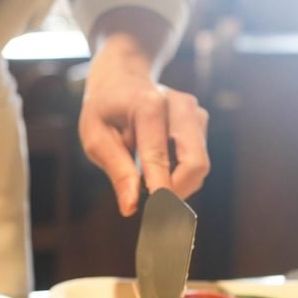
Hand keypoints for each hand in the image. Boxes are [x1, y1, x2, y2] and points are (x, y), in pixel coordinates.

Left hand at [79, 35, 209, 216]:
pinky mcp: (201, 121)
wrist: (122, 77)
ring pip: (199, 166)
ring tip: (148, 181)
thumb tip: (130, 207)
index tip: (160, 220)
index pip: (159, 157)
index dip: (162, 192)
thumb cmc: (105, 110)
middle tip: (154, 209)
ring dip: (177, 184)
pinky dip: (180, 174)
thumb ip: (116, 171)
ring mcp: (195, 112)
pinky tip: (158, 168)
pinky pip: (197, 160)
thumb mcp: (96, 138)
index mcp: (148, 105)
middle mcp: (180, 105)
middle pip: (195, 163)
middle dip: (177, 193)